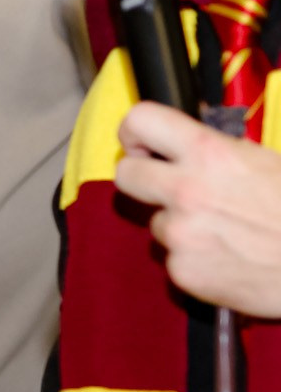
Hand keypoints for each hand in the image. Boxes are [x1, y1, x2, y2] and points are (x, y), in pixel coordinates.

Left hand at [114, 101, 280, 317]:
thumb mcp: (268, 160)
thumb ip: (223, 149)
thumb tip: (195, 139)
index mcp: (210, 154)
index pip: (141, 121)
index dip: (135, 131)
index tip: (141, 142)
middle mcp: (186, 191)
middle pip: (126, 174)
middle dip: (141, 177)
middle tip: (163, 184)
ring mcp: (180, 233)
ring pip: (156, 222)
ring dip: (180, 224)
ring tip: (224, 230)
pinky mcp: (181, 270)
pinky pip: (173, 257)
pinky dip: (194, 257)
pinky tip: (227, 255)